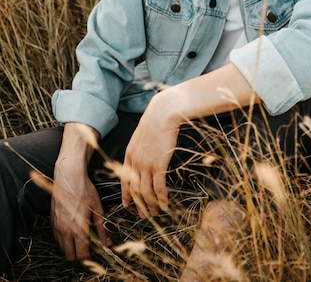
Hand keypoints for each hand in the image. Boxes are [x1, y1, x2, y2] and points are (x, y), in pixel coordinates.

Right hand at [51, 157, 110, 261]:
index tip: (93, 256)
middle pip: (70, 256)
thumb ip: (102, 228)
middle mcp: (65, 230)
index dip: (88, 259)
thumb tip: (108, 243)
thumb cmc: (84, 190)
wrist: (69, 177)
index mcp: (78, 229)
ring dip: (71, 249)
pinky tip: (72, 233)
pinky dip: (64, 240)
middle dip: (79, 257)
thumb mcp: (97, 208)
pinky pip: (57, 238)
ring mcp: (57, 226)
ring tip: (80, 242)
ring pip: (62, 248)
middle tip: (87, 252)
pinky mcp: (52, 222)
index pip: (82, 254)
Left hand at [121, 92, 180, 217]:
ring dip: (150, 204)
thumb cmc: (155, 121)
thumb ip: (140, 147)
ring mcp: (146, 165)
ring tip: (155, 213)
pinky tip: (165, 205)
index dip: (126, 193)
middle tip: (142, 215)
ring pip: (145, 191)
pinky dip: (161, 198)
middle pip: (134, 189)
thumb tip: (144, 154)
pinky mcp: (158, 165)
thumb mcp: (141, 134)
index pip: (124, 179)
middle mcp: (135, 162)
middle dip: (138, 204)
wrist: (162, 114)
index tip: (127, 204)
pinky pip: (159, 187)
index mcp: (129, 154)